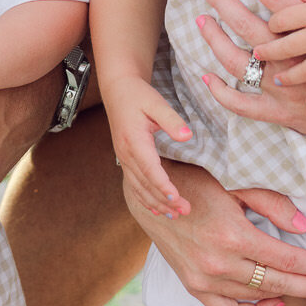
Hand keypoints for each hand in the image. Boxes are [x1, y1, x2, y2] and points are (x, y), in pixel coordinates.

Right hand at [103, 74, 194, 218]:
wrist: (118, 90)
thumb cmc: (138, 95)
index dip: (163, 185)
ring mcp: (123, 158)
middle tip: (186, 211)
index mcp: (134, 140)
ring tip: (175, 215)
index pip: (150, 168)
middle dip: (165, 200)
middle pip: (145, 183)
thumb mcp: (156, 102)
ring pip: (139, 188)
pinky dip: (145, 199)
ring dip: (156, 203)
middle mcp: (126, 153)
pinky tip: (157, 208)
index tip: (177, 198)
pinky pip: (133, 184)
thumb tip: (187, 136)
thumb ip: (172, 120)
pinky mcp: (125, 160)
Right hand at [144, 159, 305, 305]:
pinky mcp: (192, 285)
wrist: (150, 193)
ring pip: (256, 296)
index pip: (286, 259)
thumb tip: (304, 227)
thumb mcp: (235, 183)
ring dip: (286, 296)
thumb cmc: (195, 180)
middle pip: (278, 283)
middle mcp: (219, 263)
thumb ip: (271, 204)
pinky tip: (273, 305)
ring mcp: (204, 278)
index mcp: (233, 235)